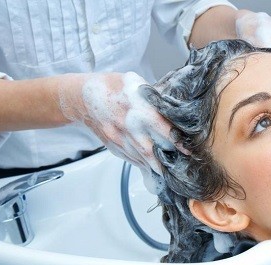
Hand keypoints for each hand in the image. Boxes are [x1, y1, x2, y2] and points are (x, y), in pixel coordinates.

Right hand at [58, 72, 172, 192]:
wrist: (81, 98)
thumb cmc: (112, 87)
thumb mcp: (136, 83)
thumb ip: (154, 97)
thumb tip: (174, 105)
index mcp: (136, 108)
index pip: (161, 127)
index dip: (176, 140)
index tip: (188, 150)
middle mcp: (127, 126)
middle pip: (151, 149)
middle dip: (168, 161)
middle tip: (183, 168)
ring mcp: (119, 139)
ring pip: (141, 158)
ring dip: (158, 167)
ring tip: (173, 174)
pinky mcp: (114, 147)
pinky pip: (132, 159)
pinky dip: (145, 166)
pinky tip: (156, 170)